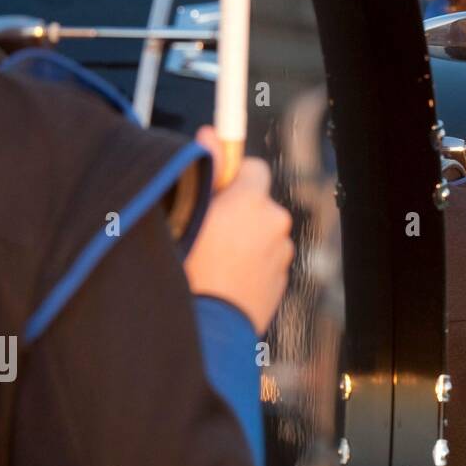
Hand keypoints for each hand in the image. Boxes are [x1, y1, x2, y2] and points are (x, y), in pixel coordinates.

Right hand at [185, 127, 293, 334]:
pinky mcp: (281, 281)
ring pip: (261, 233)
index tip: (215, 187)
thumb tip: (211, 133)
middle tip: (204, 228)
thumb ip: (203, 168)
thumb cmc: (187, 271)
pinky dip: (249, 263)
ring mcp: (281, 254)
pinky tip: (224, 278)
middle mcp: (274, 224)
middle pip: (257, 202)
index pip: (253, 167)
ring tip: (211, 260)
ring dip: (243, 238)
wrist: (206, 332)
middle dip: (236, 210)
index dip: (231, 176)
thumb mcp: (183, 215)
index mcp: (251, 202)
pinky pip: (265, 260)